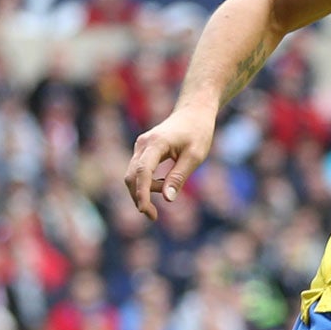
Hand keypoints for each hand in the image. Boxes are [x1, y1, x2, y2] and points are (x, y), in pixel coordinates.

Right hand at [123, 103, 216, 220]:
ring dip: (146, 190)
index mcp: (156, 143)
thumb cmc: (198, 133)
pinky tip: (164, 184)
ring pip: (133, 175)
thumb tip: (168, 199)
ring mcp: (140, 147)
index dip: (141, 193)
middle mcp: (143, 144)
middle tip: (153, 216)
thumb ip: (179, 177)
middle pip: (132, 176)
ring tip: (169, 189)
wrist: (193, 113)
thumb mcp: (195, 156)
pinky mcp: (142, 151)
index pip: (143, 172)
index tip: (144, 210)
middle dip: (139, 198)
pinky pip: (138, 172)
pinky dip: (147, 183)